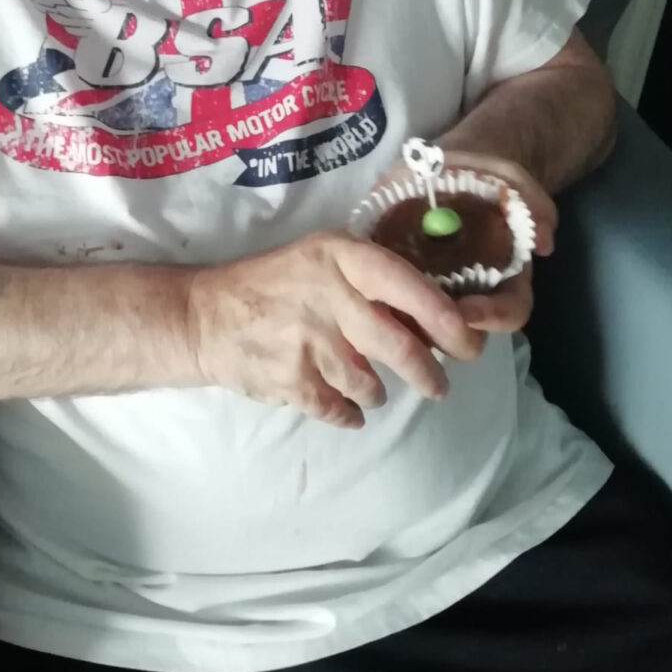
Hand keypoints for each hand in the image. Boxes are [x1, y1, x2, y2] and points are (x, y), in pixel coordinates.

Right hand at [186, 231, 488, 429]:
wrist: (203, 316)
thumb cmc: (272, 283)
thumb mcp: (320, 259)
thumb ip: (368, 278)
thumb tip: (431, 317)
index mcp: (339, 257)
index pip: (407, 285)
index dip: (445, 317)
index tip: (468, 342)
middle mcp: (327, 295)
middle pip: (399, 345)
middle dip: (428, 373)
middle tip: (438, 385)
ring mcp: (308, 341)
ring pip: (371, 383)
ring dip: (377, 392)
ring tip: (372, 389)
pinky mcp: (291, 380)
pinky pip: (339, 409)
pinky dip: (349, 414)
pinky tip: (347, 409)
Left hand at [374, 147, 554, 338]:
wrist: (441, 161)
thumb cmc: (477, 171)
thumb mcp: (506, 173)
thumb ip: (530, 199)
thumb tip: (545, 244)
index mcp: (503, 274)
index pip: (509, 312)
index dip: (491, 317)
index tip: (463, 314)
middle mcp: (470, 290)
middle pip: (466, 332)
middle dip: (444, 330)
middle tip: (417, 314)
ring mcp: (433, 288)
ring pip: (427, 326)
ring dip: (410, 321)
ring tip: (386, 304)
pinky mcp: (396, 278)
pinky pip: (391, 301)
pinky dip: (382, 298)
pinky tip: (366, 287)